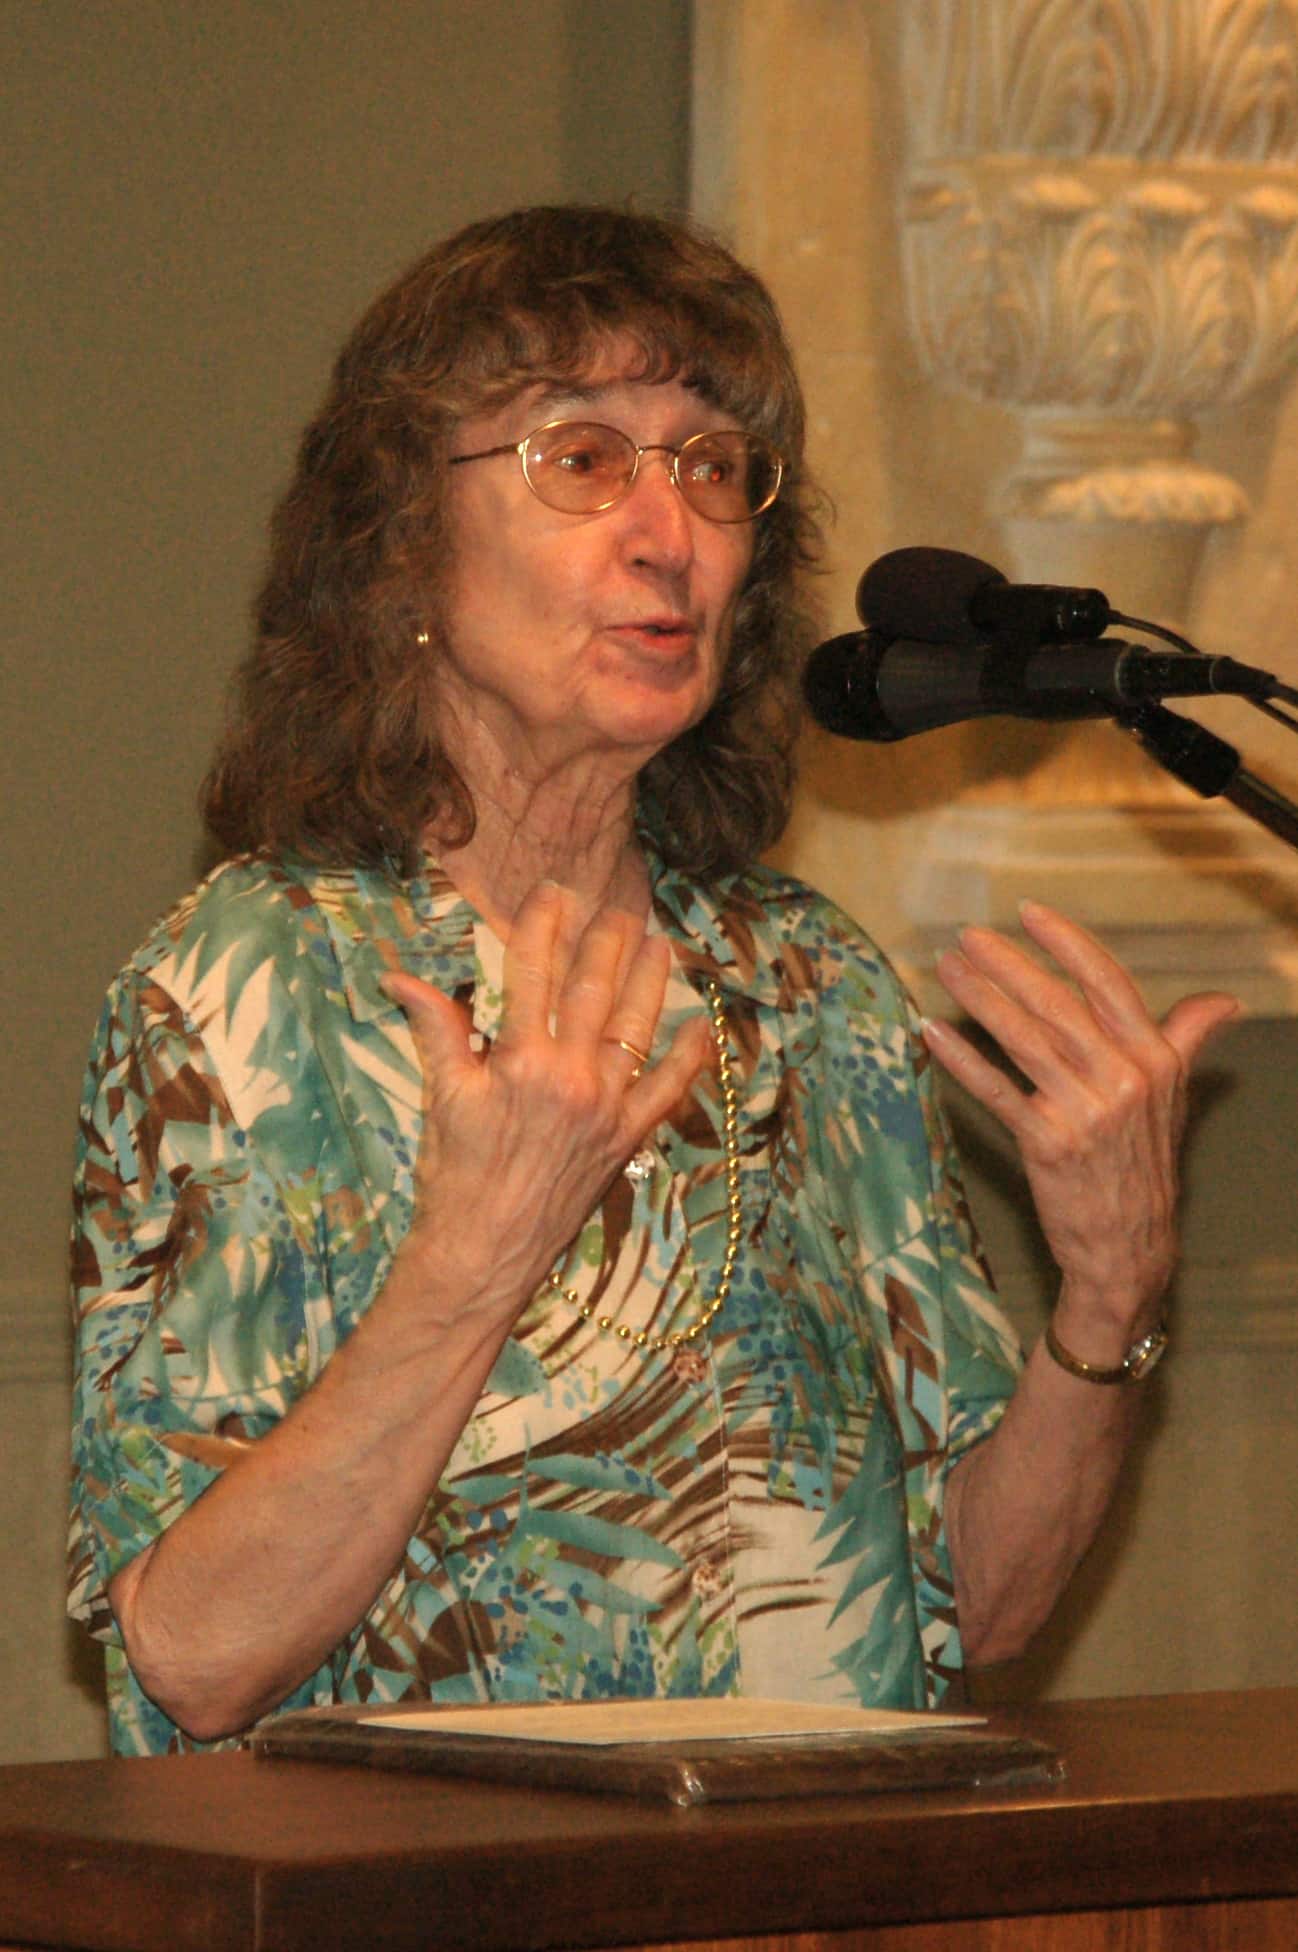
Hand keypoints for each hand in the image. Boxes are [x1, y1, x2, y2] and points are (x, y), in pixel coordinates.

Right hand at [380, 882, 712, 1330]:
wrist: (485, 1254)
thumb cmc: (455, 1178)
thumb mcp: (442, 1097)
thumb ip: (435, 1030)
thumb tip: (398, 976)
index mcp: (520, 1061)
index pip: (532, 973)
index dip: (543, 925)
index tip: (552, 891)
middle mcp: (571, 1078)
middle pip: (592, 990)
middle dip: (604, 940)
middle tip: (615, 905)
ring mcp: (606, 1108)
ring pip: (635, 1028)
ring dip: (650, 981)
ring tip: (659, 942)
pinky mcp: (627, 1139)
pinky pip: (667, 1091)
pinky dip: (688, 1058)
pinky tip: (703, 1025)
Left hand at [922, 900, 1237, 1358]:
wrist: (1130, 1245)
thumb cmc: (1144, 1161)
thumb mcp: (1174, 1097)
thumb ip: (1186, 1039)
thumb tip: (1224, 1002)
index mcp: (1154, 1058)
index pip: (1108, 982)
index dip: (1067, 943)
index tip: (1028, 911)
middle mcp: (1123, 1078)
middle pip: (1056, 1004)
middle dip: (1007, 964)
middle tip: (966, 936)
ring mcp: (1085, 1112)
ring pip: (1023, 1040)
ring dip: (979, 1000)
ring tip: (946, 970)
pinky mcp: (1048, 1144)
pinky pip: (997, 1091)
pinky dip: (962, 1060)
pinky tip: (932, 1033)